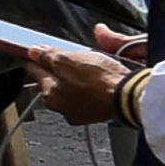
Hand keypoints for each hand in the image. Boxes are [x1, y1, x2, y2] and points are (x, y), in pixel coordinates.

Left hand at [23, 25, 148, 125]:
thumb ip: (48, 56)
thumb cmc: (102, 81)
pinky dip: (88, 89)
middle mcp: (62, 107)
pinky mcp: (97, 113)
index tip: (33, 52)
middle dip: (57, 70)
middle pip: (53, 82)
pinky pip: (86, 97)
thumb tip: (34, 52)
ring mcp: (80, 112)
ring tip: (87, 69)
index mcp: (50, 94)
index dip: (34, 58)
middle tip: (68, 57)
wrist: (131, 97)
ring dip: (74, 80)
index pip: (35, 71)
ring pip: (70, 90)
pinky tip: (97, 82)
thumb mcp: (68, 60)